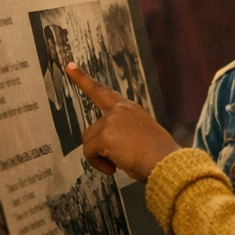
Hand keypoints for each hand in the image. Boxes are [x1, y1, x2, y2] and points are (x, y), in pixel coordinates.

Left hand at [66, 63, 179, 181]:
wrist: (164, 161)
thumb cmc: (157, 154)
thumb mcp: (141, 135)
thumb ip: (124, 132)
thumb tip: (111, 146)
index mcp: (130, 108)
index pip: (102, 91)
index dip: (83, 79)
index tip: (70, 66)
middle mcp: (119, 110)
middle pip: (91, 128)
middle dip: (95, 145)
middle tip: (107, 157)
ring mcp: (111, 120)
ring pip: (89, 142)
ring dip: (99, 156)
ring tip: (118, 164)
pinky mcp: (105, 135)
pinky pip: (89, 153)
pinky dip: (98, 164)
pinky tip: (114, 168)